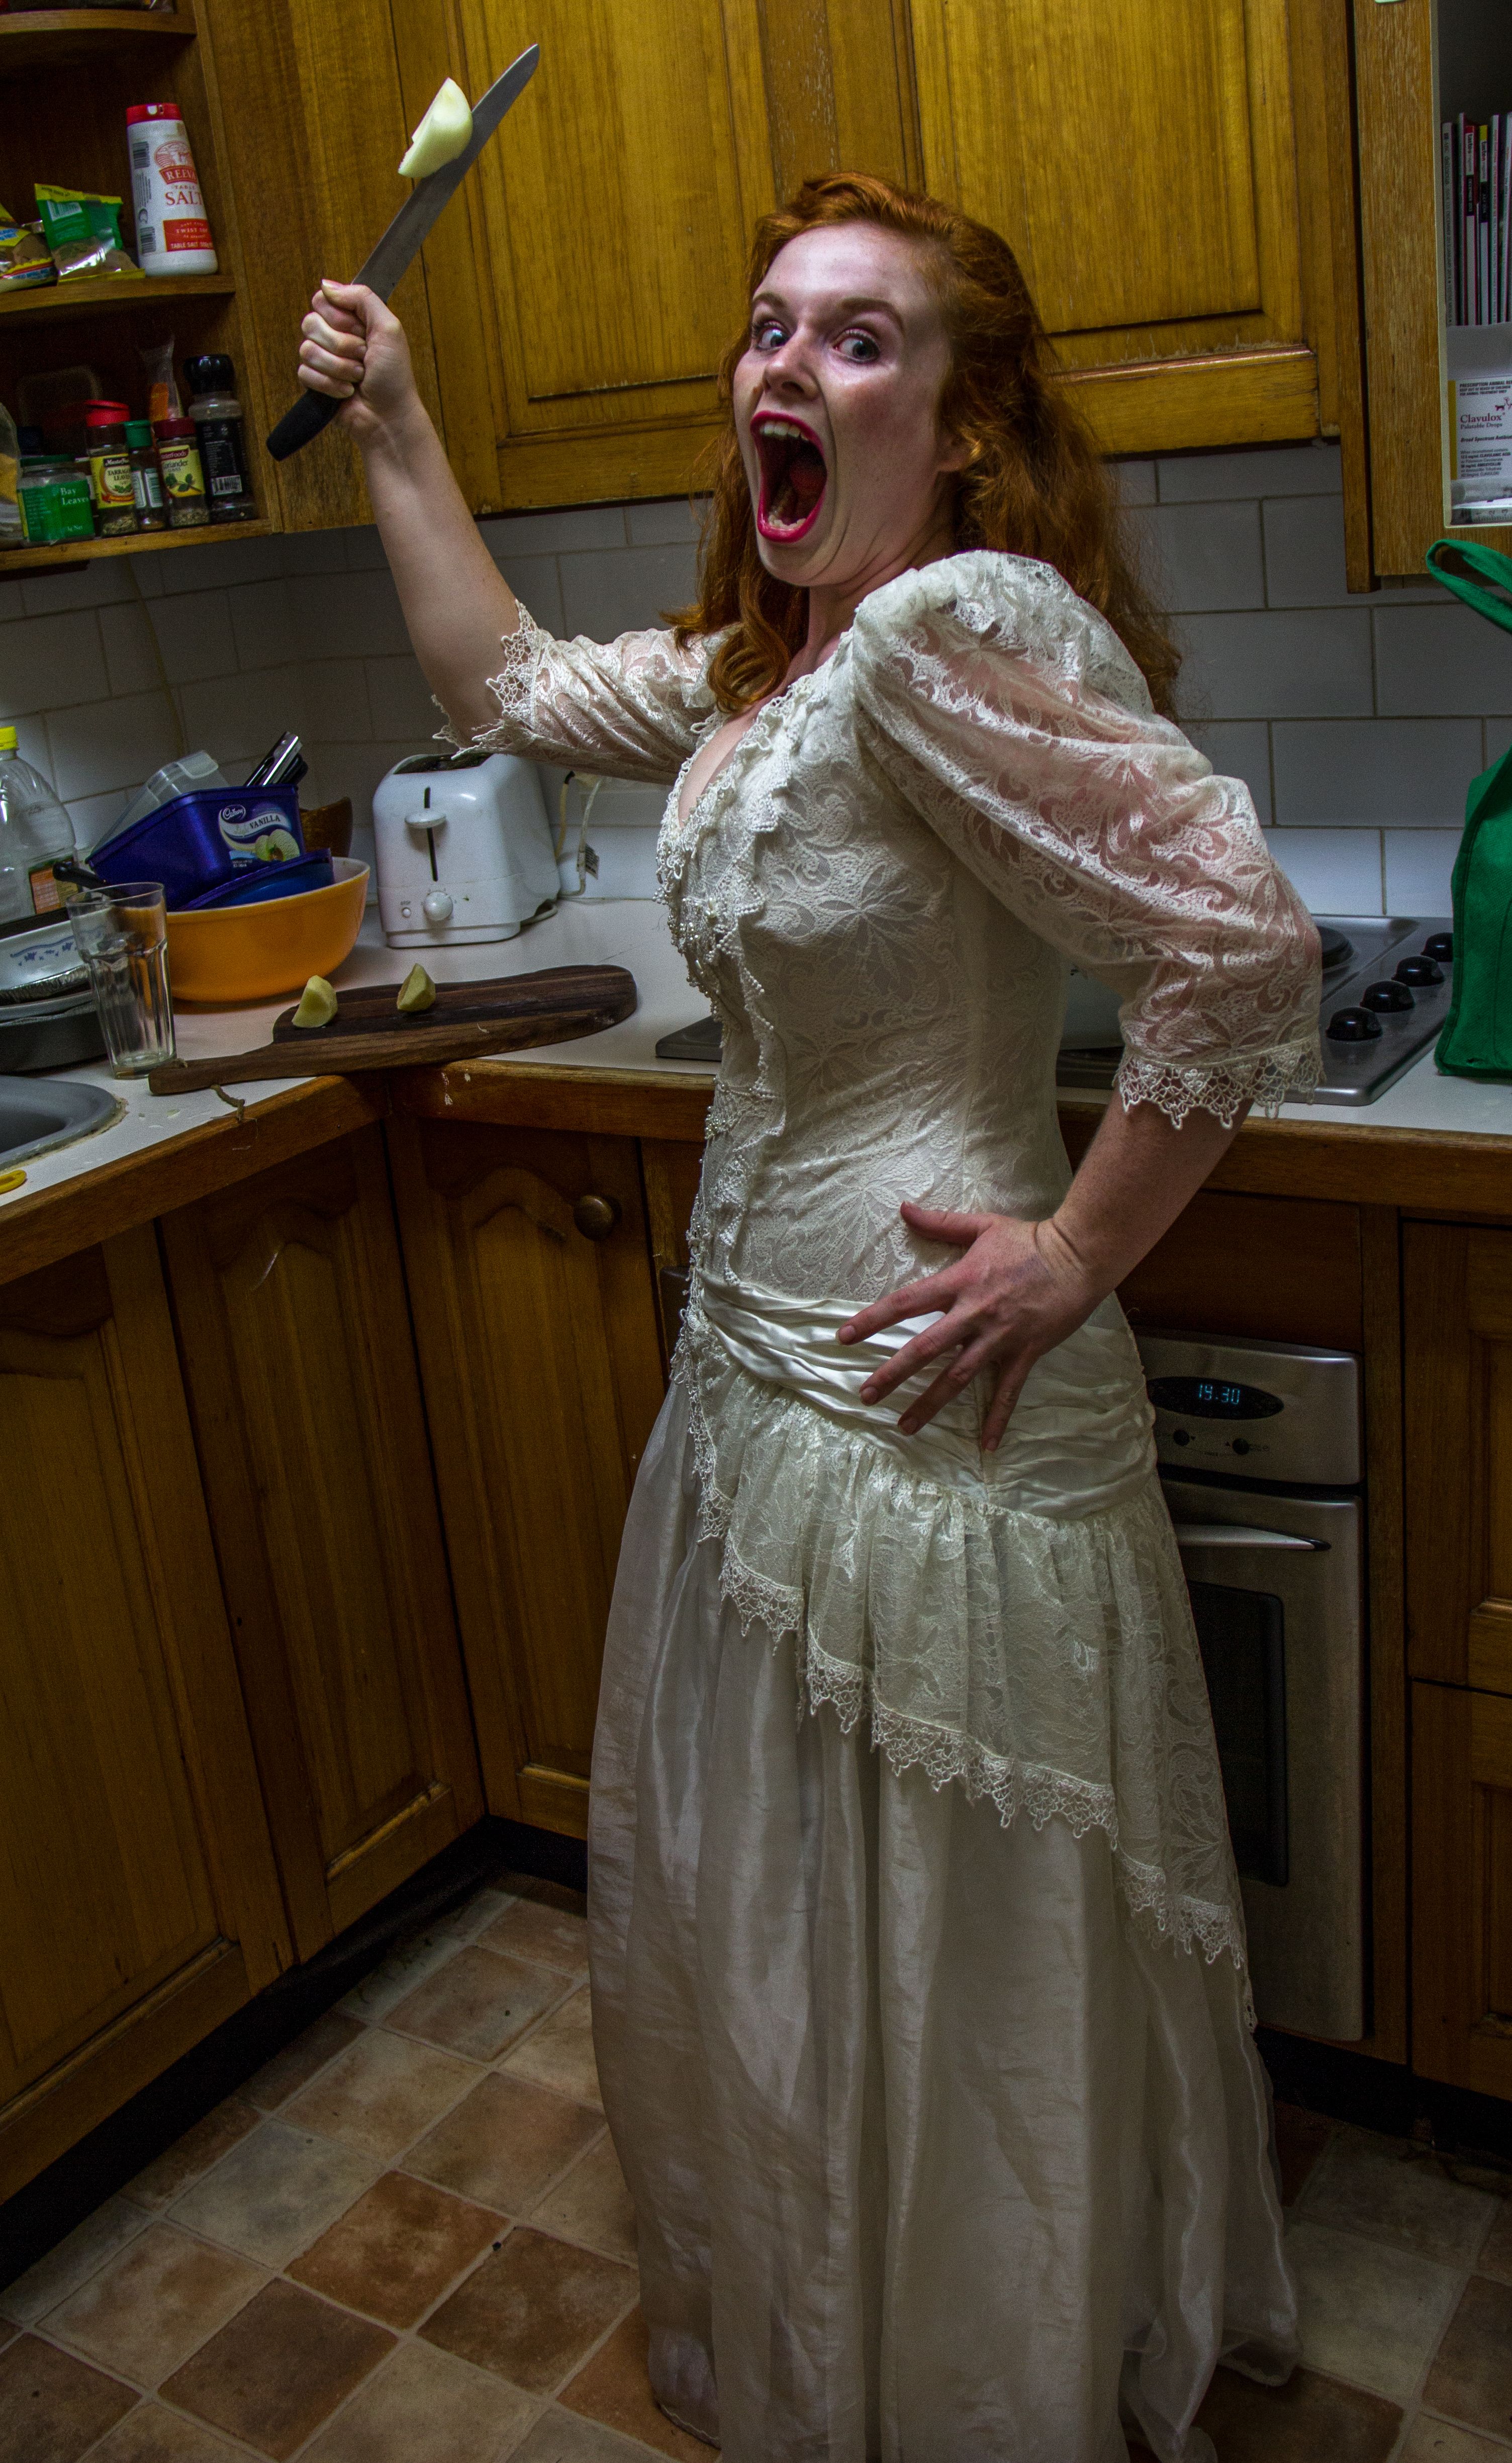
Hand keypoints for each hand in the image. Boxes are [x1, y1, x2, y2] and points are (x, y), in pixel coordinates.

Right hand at [297, 279, 422, 443]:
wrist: (389, 417)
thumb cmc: (394, 376)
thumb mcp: (388, 328)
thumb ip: (362, 298)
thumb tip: (327, 285)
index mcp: (350, 319)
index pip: (323, 300)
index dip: (340, 317)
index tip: (360, 331)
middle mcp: (333, 336)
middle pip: (310, 322)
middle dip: (341, 344)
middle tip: (363, 356)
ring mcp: (322, 359)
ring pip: (307, 349)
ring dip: (338, 367)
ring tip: (358, 377)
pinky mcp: (314, 382)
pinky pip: (304, 373)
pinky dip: (330, 384)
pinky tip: (346, 391)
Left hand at [836, 1200, 1103, 1450]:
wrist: (1080, 1255)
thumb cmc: (1030, 1240)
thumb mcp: (983, 1225)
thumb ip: (940, 1223)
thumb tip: (903, 1208)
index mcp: (960, 1282)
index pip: (906, 1303)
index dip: (872, 1319)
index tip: (843, 1337)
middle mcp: (974, 1314)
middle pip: (925, 1349)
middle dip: (893, 1373)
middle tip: (866, 1395)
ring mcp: (1000, 1337)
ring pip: (958, 1378)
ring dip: (929, 1404)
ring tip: (904, 1426)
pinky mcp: (1025, 1354)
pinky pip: (1008, 1393)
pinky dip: (996, 1420)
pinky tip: (985, 1446)